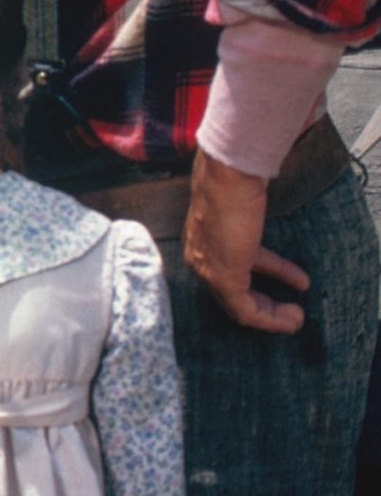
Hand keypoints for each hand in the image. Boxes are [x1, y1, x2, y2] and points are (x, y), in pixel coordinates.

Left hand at [184, 150, 310, 334]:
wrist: (229, 176)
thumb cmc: (235, 182)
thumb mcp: (241, 205)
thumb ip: (245, 216)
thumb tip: (255, 205)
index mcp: (200, 242)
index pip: (227, 273)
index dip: (256, 283)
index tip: (284, 284)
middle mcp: (199, 258)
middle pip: (232, 293)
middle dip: (265, 304)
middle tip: (292, 309)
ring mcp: (208, 269)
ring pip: (239, 306)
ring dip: (272, 315)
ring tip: (297, 318)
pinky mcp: (223, 277)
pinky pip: (246, 310)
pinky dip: (271, 319)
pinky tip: (292, 317)